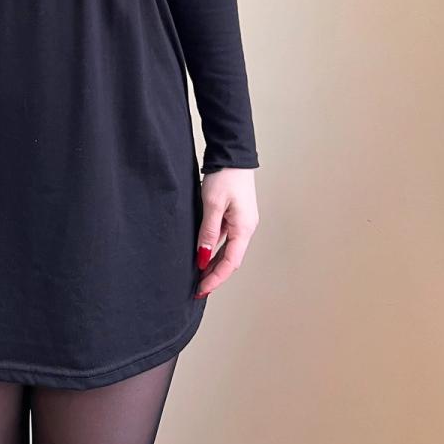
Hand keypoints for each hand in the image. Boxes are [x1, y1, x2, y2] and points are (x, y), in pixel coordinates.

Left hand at [195, 168, 258, 297]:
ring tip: (199, 276)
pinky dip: (214, 249)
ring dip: (214, 263)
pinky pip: (225, 238)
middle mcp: (246, 228)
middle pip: (231, 259)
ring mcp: (241, 222)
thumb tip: (203, 258)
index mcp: (244, 228)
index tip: (201, 289)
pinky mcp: (235, 215)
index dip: (216, 278)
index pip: (230, 262)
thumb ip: (208, 232)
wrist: (232, 154)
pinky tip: (203, 254)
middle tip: (198, 288)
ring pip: (228, 250)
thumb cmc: (225, 176)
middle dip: (215, 275)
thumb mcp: (212, 204)